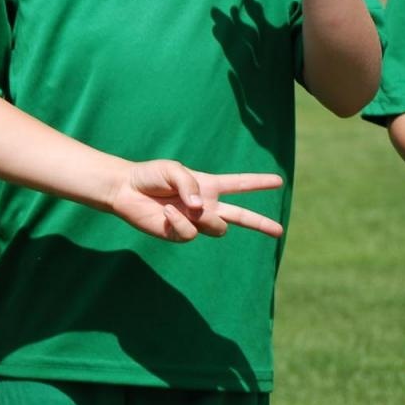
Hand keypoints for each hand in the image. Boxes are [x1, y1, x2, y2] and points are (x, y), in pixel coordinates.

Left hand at [110, 161, 284, 241]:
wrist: (125, 190)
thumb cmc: (149, 176)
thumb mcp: (173, 170)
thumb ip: (191, 185)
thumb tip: (202, 209)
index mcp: (207, 186)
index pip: (238, 184)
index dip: (258, 182)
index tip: (279, 180)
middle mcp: (205, 206)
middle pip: (240, 216)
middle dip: (261, 223)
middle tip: (280, 231)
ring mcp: (193, 221)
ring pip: (217, 227)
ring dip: (202, 217)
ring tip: (179, 205)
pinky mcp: (179, 234)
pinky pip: (191, 233)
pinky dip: (180, 222)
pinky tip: (166, 212)